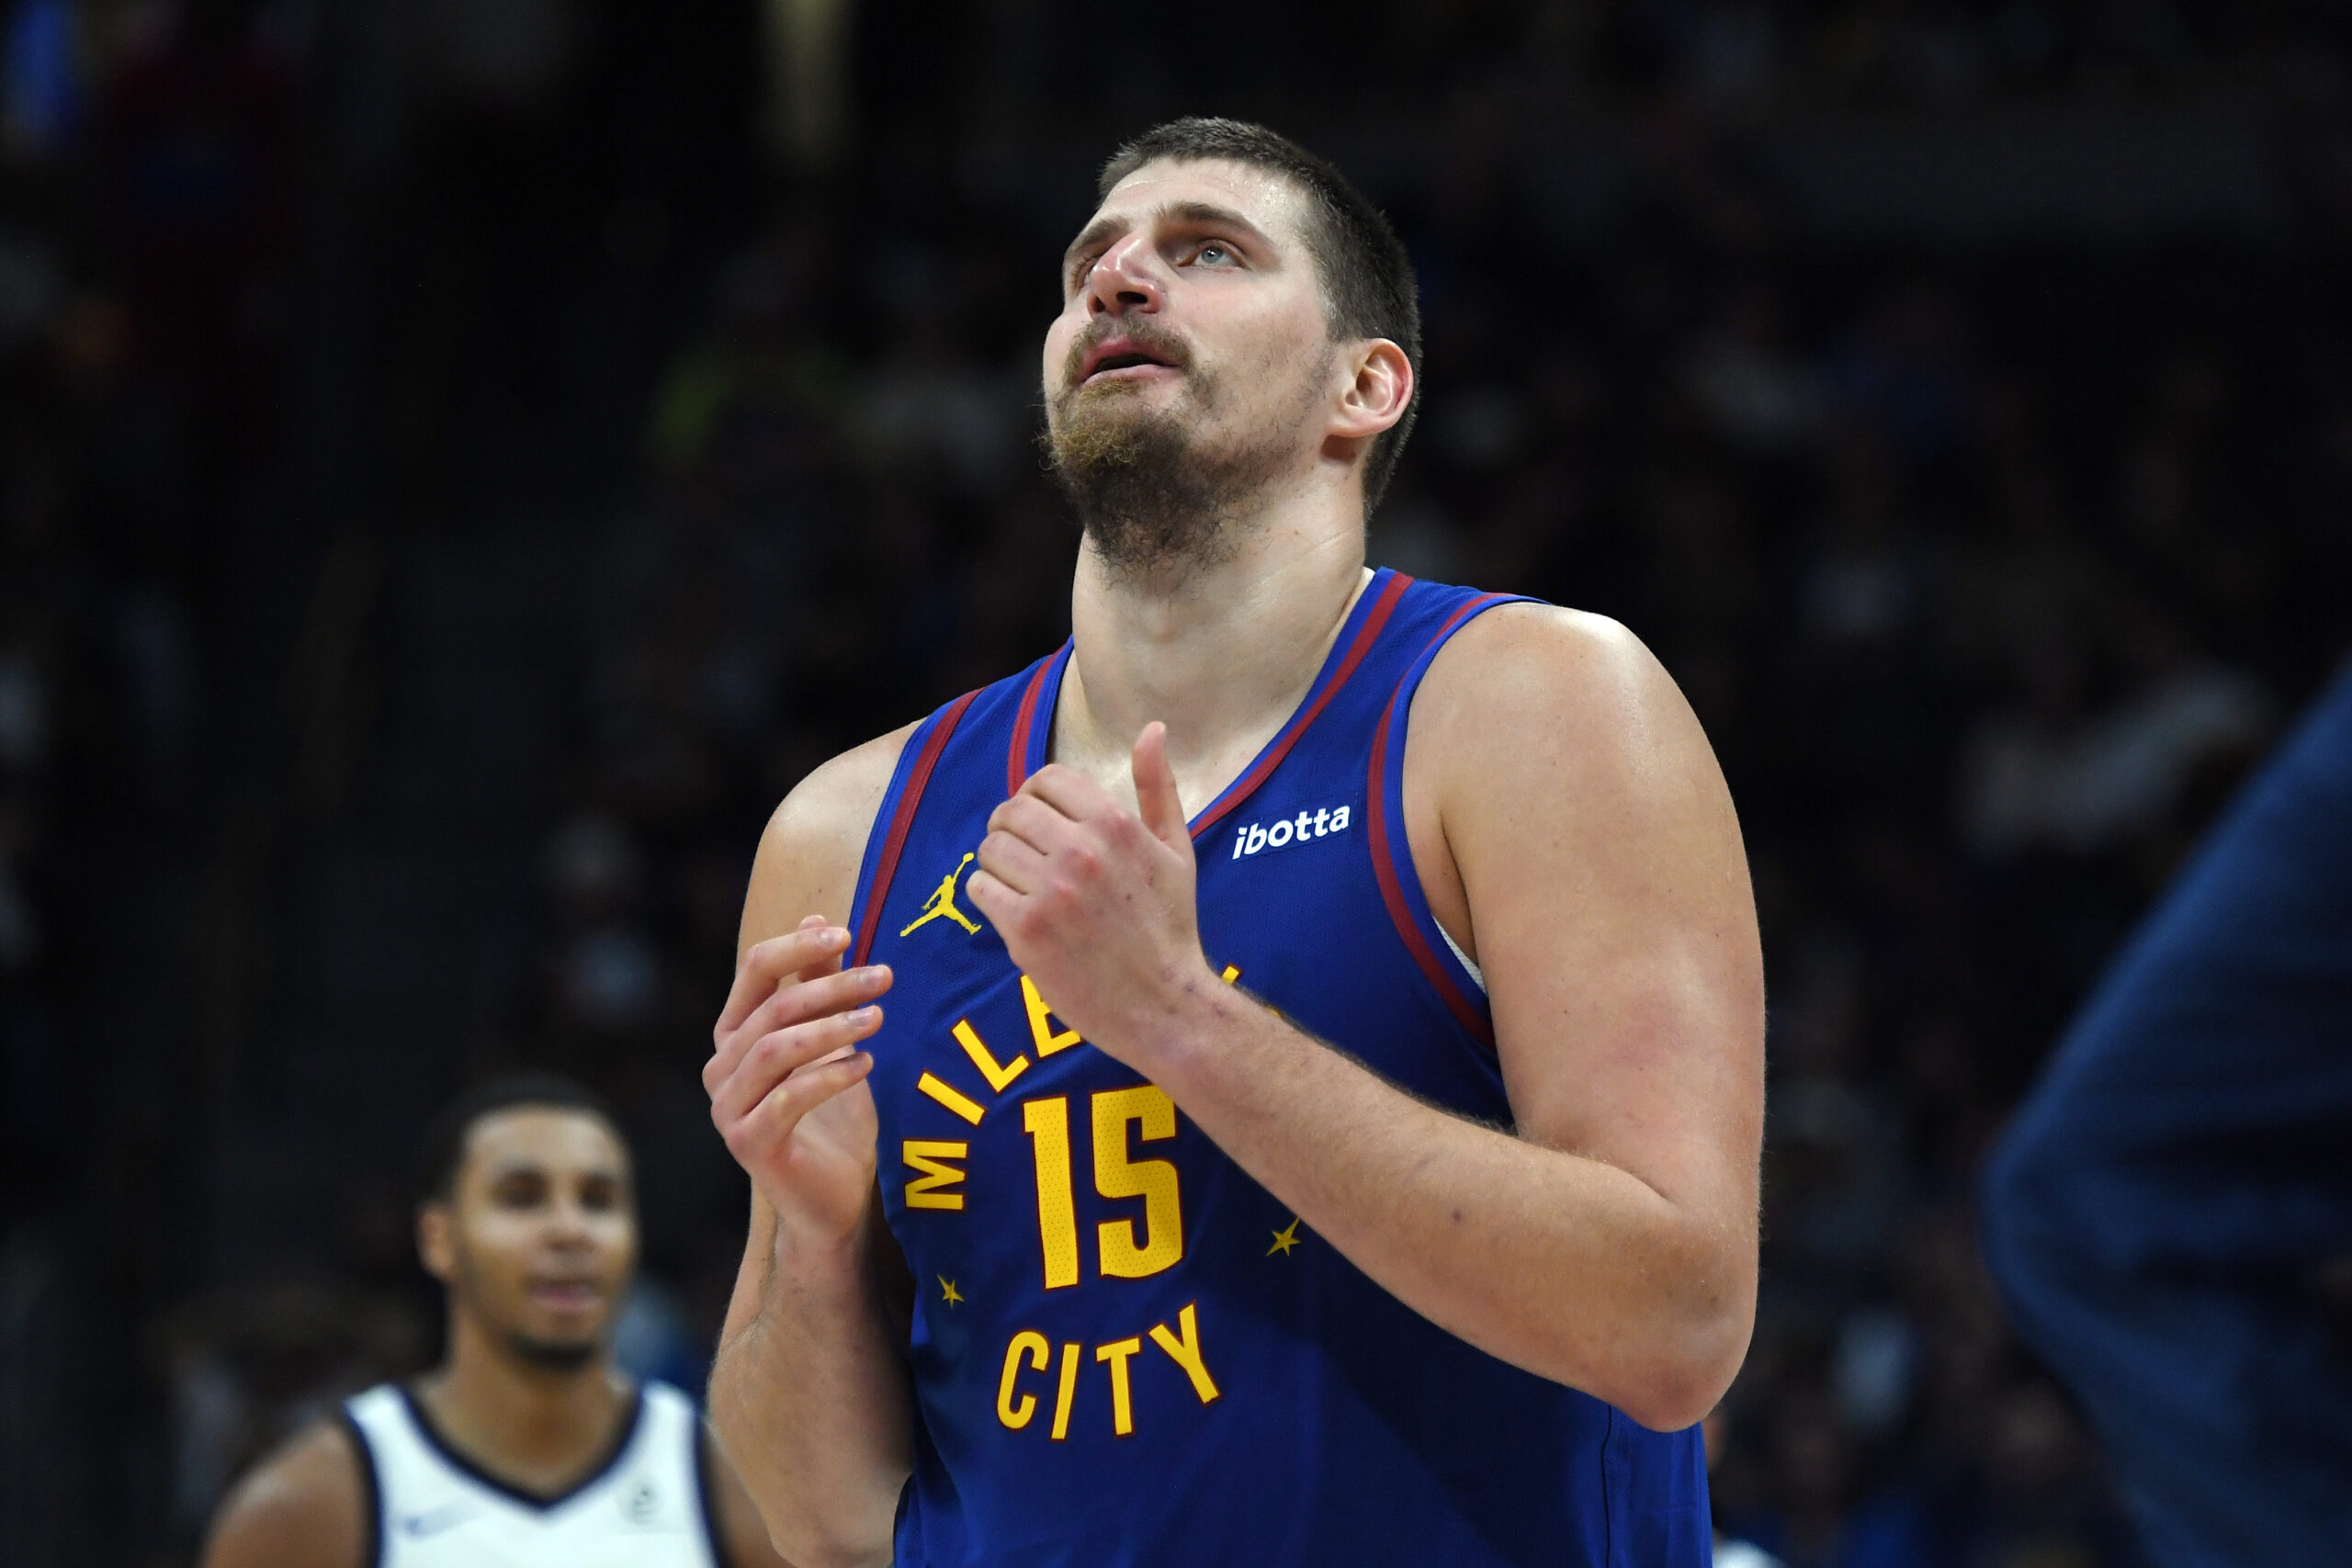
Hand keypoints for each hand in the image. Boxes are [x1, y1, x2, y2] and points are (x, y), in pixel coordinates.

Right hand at [706, 916, 892, 1248]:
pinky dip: (830, 1076)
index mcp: (735, 1034)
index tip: (848, 934)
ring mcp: (729, 1108)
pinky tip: (866, 1066)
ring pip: (777, 1049)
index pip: (755, 970)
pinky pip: (788, 1098)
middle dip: (832, 987)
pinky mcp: (749, 1143)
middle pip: (774, 1009)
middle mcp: (721, 1067)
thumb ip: (820, 985)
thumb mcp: (833, 1041)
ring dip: (832, 1028)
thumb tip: (818, 917)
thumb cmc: (833, 1117)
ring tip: (877, 1019)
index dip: (798, 945)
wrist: (831, 1200)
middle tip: (883, 978)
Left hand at [966, 722, 1214, 1068]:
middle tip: (1025, 856)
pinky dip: (989, 896)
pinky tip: (1014, 911)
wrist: (1164, 1004)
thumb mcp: (1177, 850)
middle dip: (1011, 830)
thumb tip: (1152, 728)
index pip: (1045, 780)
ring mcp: (1049, 891)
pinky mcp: (1025, 931)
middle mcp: (1080, 850)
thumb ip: (1158, 787)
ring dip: (997, 863)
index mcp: (1114, 824)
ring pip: (989, 849)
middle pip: (1011, 812)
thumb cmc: (1170, 926)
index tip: (1041, 822)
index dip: (1035, 797)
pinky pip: (980, 888)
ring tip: (1020, 884)